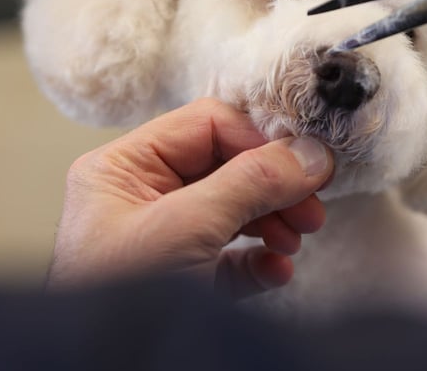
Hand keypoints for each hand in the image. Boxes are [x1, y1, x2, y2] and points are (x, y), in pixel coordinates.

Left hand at [48, 99, 333, 297]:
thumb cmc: (115, 299)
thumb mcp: (185, 229)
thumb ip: (250, 183)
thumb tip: (310, 153)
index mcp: (122, 169)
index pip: (205, 125)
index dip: (259, 140)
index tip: (305, 163)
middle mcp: (140, 199)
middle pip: (227, 167)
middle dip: (274, 187)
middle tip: (311, 207)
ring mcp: (162, 243)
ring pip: (234, 213)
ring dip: (274, 222)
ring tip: (297, 238)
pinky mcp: (181, 285)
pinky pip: (230, 260)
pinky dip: (259, 262)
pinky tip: (277, 270)